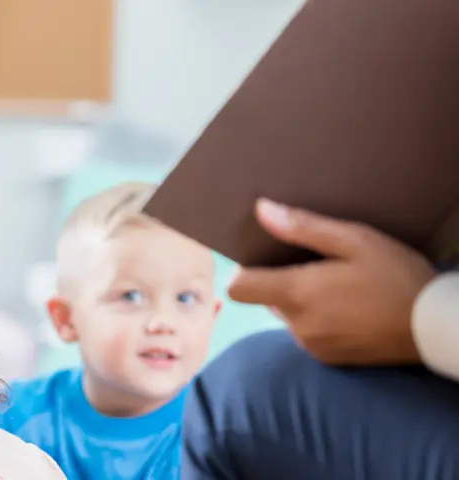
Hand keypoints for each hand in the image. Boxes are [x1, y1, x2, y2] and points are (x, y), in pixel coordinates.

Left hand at [228, 198, 436, 365]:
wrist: (433, 327)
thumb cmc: (396, 276)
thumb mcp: (355, 241)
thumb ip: (303, 228)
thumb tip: (260, 210)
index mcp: (296, 294)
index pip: (238, 288)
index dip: (244, 272)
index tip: (264, 259)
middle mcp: (296, 325)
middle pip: (266, 299)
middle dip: (283, 282)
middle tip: (318, 267)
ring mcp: (311, 345)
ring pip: (288, 316)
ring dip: (302, 302)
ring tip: (339, 287)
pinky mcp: (328, 359)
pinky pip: (308, 334)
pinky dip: (318, 321)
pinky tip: (348, 309)